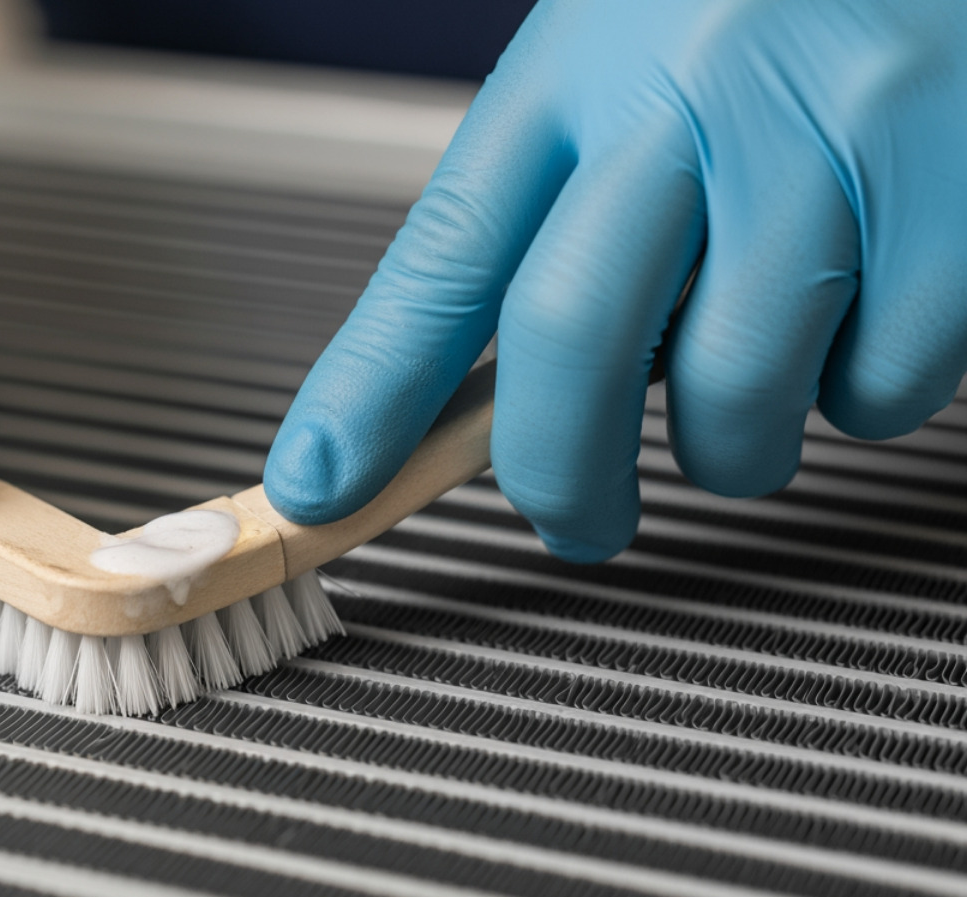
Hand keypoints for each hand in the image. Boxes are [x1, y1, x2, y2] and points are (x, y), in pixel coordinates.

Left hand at [265, 0, 966, 560]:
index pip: (442, 256)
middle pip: (568, 343)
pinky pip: (878, 387)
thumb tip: (473, 403)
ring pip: (734, 399)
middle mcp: (690, 92)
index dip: (367, 394)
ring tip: (760, 356)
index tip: (317, 484)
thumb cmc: (776, 7)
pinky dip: (861, 392)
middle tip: (576, 521)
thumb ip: (559, 214)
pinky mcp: (956, 195)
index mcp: (583, 63)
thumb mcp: (631, 64)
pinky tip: (867, 300)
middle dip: (558, 479)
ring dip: (731, 442)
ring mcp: (829, 141)